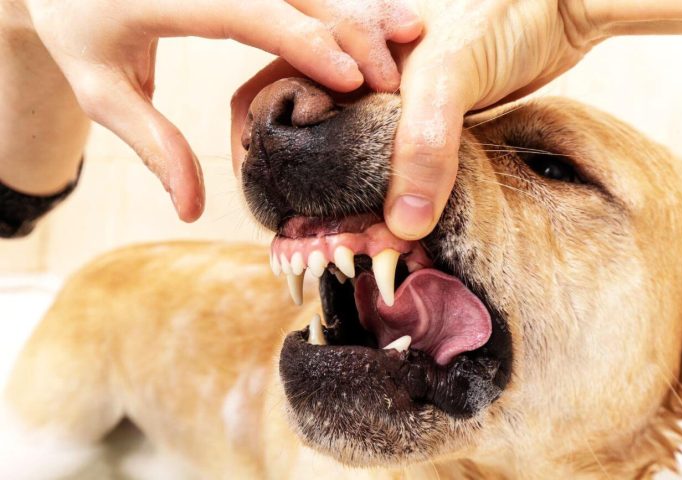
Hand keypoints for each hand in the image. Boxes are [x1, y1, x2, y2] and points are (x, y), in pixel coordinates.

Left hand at [17, 0, 420, 220]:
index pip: (249, 10)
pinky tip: (386, 13)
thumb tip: (192, 209)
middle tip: (392, 76)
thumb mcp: (103, 89)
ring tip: (410, 34)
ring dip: (360, 6)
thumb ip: (153, 144)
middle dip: (351, 27)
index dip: (307, 42)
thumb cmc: (80, 26)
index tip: (354, 79)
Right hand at [231, 0, 598, 237]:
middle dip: (293, 169)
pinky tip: (383, 207)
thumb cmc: (498, 16)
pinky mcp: (419, 114)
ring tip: (337, 223)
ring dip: (337, 179)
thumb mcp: (449, 76)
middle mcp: (353, 68)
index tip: (262, 189)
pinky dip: (379, 180)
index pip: (271, 90)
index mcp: (338, 45)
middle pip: (302, 121)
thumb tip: (404, 225)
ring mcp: (386, 92)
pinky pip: (385, 151)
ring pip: (344, 140)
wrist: (559, 11)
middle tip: (298, 219)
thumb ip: (423, 144)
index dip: (256, 137)